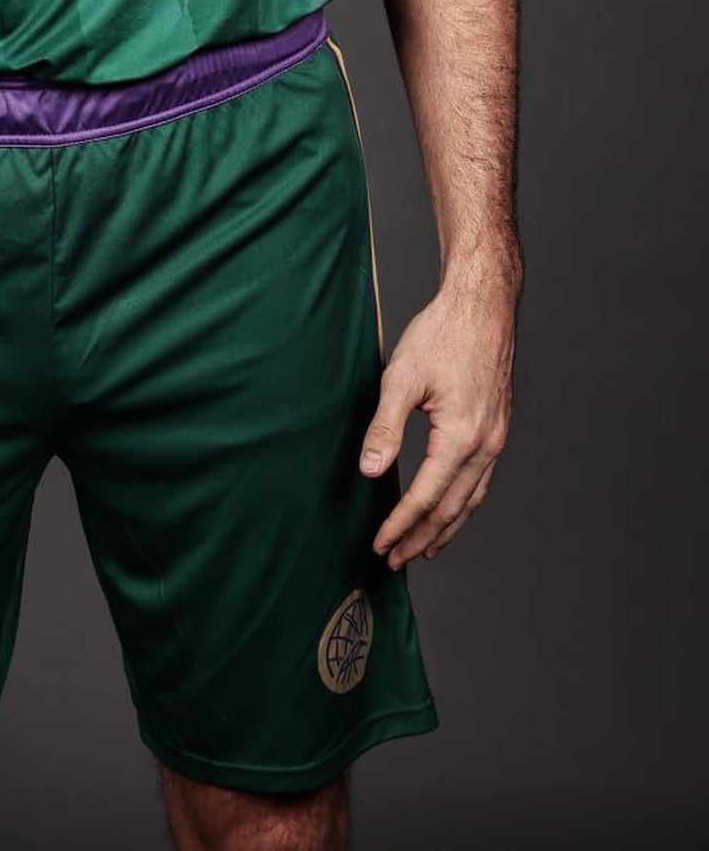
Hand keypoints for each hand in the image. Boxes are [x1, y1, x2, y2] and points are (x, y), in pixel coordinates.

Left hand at [358, 264, 517, 567]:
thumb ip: (384, 428)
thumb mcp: (402, 377)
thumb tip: (369, 472)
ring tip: (424, 548)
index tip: (379, 546)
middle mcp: (484, 446)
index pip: (425, 498)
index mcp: (459, 438)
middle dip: (421, 538)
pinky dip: (463, 504)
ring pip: (471, 500)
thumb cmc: (441, 334)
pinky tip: (450, 508)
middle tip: (396, 560)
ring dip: (445, 528)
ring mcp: (495, 440)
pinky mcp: (497, 429)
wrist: (482, 306)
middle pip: (451, 509)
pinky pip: (480, 481)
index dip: (400, 526)